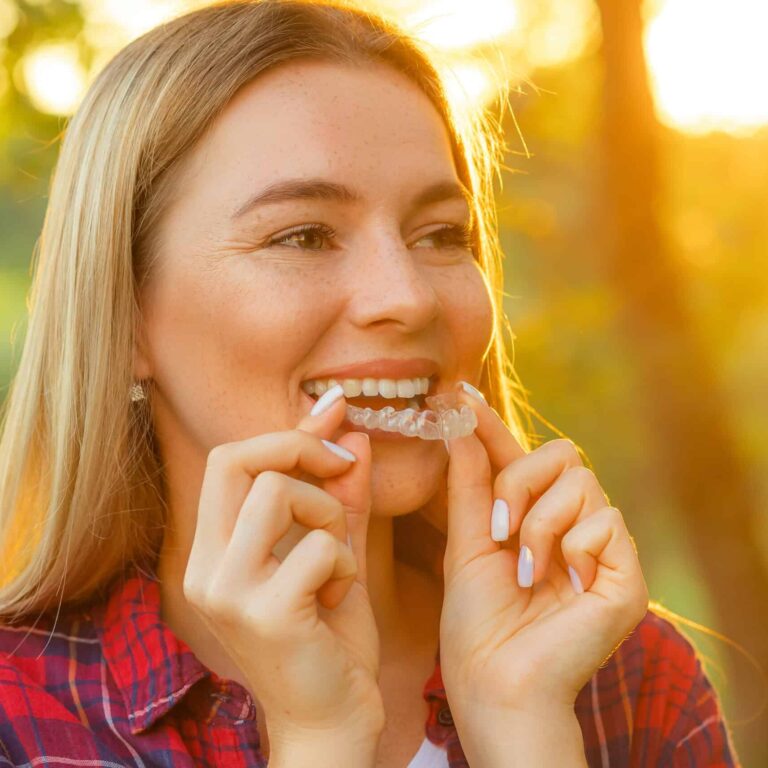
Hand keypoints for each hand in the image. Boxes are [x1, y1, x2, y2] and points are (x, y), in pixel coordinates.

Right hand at [183, 393, 384, 745]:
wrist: (331, 720)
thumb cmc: (329, 635)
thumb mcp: (333, 549)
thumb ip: (337, 489)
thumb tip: (344, 422)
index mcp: (214, 550)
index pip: (228, 459)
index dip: (286, 435)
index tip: (337, 431)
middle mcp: (206, 568)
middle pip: (237, 460)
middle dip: (301, 451)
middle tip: (342, 471)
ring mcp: (228, 592)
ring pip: (277, 492)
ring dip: (327, 514)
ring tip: (337, 558)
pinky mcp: (264, 614)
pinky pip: (318, 545)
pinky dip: (345, 561)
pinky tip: (338, 596)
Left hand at [439, 382, 648, 722]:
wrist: (495, 681)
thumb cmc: (476, 621)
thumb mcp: (465, 543)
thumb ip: (469, 485)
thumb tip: (463, 426)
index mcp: (529, 516)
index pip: (516, 454)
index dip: (491, 424)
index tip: (459, 393)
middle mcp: (569, 524)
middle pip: (562, 454)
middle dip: (520, 481)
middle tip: (498, 528)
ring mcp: (599, 548)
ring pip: (582, 483)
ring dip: (540, 523)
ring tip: (526, 569)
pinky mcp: (626, 573)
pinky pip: (606, 521)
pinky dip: (572, 547)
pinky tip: (560, 584)